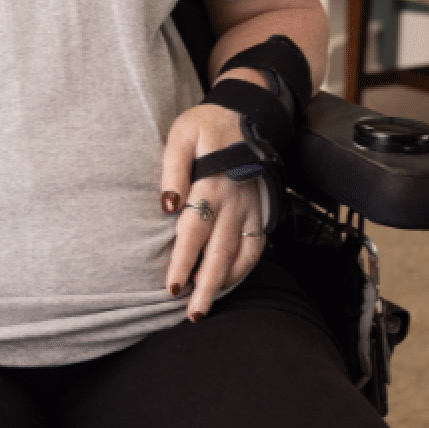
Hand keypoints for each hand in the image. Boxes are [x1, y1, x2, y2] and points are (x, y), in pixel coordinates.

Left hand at [160, 101, 265, 321]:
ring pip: (240, 253)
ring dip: (224, 282)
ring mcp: (251, 207)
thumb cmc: (205, 124)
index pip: (194, 230)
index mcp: (212, 182)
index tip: (172, 288)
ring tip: (207, 307)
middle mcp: (234, 201)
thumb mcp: (182, 134)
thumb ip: (172, 169)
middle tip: (192, 314)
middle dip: (205, 285)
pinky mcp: (261, 209)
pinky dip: (245, 267)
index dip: (183, 261)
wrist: (245, 112)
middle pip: (219, 251)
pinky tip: (230, 281)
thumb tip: (167, 205)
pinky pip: (256, 245)